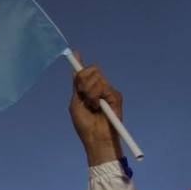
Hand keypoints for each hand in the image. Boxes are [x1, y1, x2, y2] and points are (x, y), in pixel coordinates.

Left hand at [68, 50, 122, 165]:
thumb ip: (76, 84)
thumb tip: (74, 67)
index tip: (75, 52)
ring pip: (96, 77)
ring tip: (92, 106)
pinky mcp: (116, 96)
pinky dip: (97, 96)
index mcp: (88, 90)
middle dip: (83, 82)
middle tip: (84, 98)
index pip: (85, 72)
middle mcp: (99, 88)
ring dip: (90, 92)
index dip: (80, 63)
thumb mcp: (75, 102)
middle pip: (90, 70)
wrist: (95, 137)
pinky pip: (103, 86)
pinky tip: (99, 107)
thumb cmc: (84, 124)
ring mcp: (108, 91)